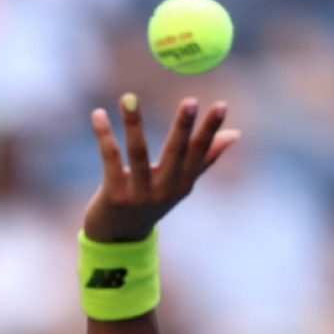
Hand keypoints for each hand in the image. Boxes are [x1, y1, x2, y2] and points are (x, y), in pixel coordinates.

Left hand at [83, 93, 240, 241]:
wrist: (117, 237)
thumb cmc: (150, 202)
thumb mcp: (179, 184)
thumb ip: (204, 158)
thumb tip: (235, 134)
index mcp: (183, 184)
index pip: (200, 152)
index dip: (210, 130)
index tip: (221, 105)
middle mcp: (164, 190)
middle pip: (175, 153)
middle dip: (183, 127)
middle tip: (190, 100)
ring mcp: (139, 193)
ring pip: (137, 152)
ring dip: (133, 123)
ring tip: (128, 97)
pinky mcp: (114, 194)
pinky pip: (110, 158)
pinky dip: (104, 135)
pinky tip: (98, 114)